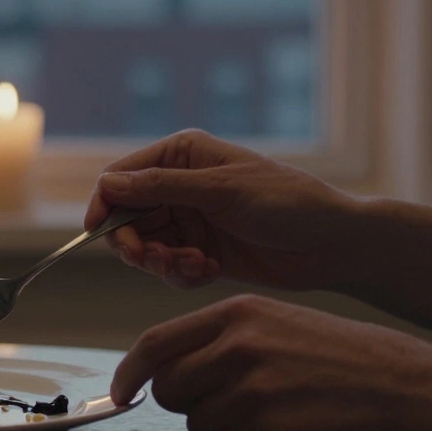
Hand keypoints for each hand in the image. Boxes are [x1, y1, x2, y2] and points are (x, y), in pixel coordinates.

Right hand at [85, 129, 358, 291]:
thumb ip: (161, 187)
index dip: (104, 203)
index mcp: (182, 156)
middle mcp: (180, 186)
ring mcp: (190, 220)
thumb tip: (108, 183)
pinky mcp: (200, 251)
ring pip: (145, 247)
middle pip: (126, 217)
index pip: (121, 177)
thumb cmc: (288, 203)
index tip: (97, 231)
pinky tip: (208, 272)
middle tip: (153, 260)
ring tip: (192, 267)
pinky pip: (168, 268)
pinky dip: (180, 274)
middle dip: (135, 243)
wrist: (334, 245)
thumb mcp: (222, 191)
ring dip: (161, 262)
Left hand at [112, 294, 431, 430]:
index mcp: (237, 313)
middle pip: (169, 389)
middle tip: (231, 404)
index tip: (121, 392)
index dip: (129, 373)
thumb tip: (173, 366)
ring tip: (276, 412)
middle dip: (187, 404)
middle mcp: (236, 347)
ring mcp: (250, 390)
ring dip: (227, 429)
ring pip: (199, 424)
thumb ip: (226, 338)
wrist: (417, 389)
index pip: (154, 343)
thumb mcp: (281, 322)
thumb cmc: (352, 358)